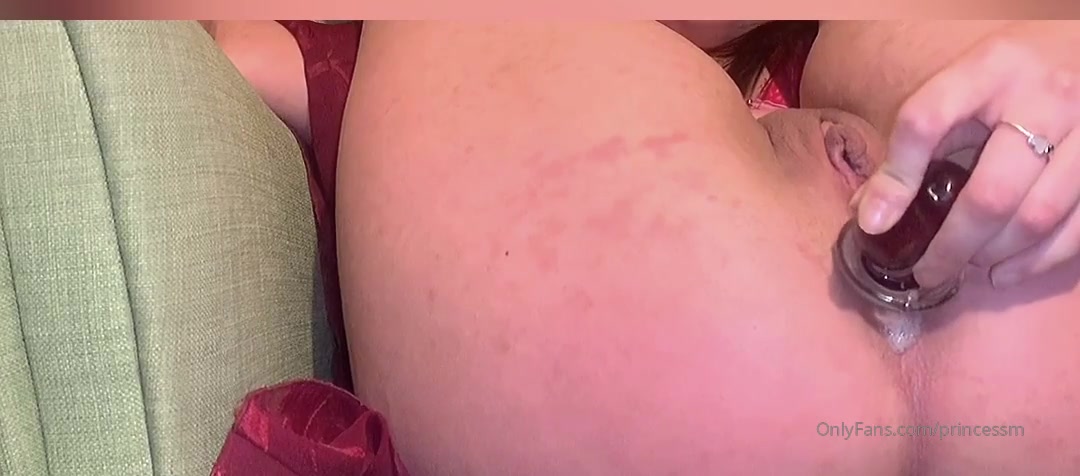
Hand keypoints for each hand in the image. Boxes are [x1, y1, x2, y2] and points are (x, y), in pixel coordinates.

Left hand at [853, 33, 1079, 288]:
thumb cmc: (1011, 81)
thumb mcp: (963, 89)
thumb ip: (917, 143)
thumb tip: (871, 215)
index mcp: (991, 69)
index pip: (928, 120)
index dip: (896, 177)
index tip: (875, 223)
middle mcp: (1046, 98)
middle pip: (992, 192)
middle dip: (953, 245)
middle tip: (927, 272)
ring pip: (1037, 217)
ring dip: (996, 255)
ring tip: (969, 266)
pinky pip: (1078, 229)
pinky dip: (1038, 261)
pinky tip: (1007, 271)